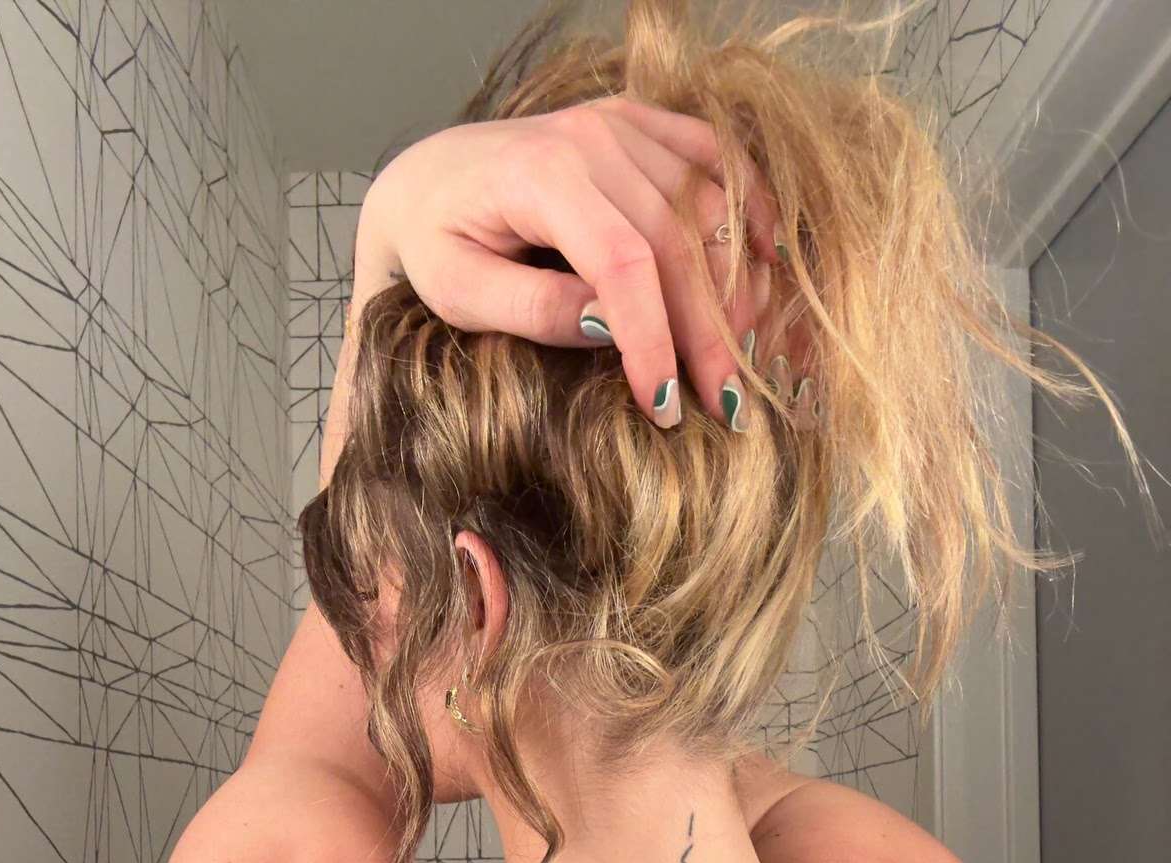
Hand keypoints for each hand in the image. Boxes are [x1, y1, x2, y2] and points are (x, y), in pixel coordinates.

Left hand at [353, 96, 811, 428]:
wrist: (423, 180)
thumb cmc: (435, 245)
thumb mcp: (459, 292)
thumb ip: (531, 309)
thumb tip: (606, 328)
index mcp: (543, 175)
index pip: (625, 264)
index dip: (655, 340)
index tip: (668, 408)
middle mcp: (592, 137)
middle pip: (679, 240)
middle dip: (707, 332)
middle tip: (726, 405)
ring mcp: (621, 123)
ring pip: (708, 204)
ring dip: (736, 283)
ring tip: (741, 356)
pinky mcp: (639, 123)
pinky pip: (714, 157)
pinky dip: (749, 208)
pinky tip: (768, 265)